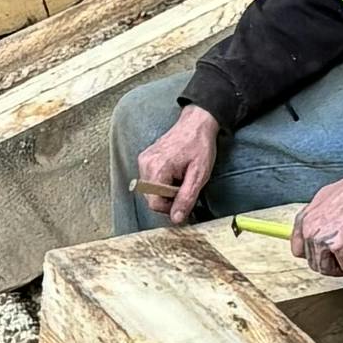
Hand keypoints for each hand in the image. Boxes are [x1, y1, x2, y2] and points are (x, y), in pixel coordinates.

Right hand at [133, 101, 222, 224]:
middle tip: (185, 188)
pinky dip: (162, 182)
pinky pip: (150, 180)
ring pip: (150, 191)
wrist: (196, 123)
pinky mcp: (145, 158)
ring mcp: (143, 160)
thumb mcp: (198, 175)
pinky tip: (174, 173)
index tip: (185, 201)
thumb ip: (186, 198)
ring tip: (181, 178)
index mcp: (157, 169)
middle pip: (151, 198)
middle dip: (169, 199)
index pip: (155, 204)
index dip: (171, 208)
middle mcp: (145, 164)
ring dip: (166, 191)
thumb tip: (176, 219)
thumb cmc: (199, 146)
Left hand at [289, 157, 342, 273]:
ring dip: (341, 271)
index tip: (323, 257)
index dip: (311, 256)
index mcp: (304, 219)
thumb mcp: (326, 196)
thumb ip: (318, 212)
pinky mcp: (340, 248)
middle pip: (313, 262)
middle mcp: (310, 231)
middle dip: (328, 265)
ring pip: (327, 269)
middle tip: (342, 264)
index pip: (297, 249)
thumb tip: (321, 223)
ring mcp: (323, 241)